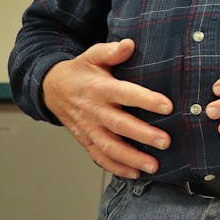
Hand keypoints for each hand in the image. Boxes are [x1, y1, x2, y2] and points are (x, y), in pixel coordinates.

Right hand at [42, 38, 172, 177]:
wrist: (52, 89)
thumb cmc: (81, 71)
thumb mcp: (92, 56)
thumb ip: (110, 51)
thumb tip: (129, 44)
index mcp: (99, 88)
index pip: (125, 94)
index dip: (146, 100)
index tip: (168, 106)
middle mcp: (94, 111)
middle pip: (119, 125)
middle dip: (143, 135)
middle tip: (166, 142)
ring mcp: (89, 128)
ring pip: (110, 147)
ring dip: (131, 158)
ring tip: (154, 166)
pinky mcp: (86, 140)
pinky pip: (100, 157)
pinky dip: (116, 168)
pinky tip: (135, 174)